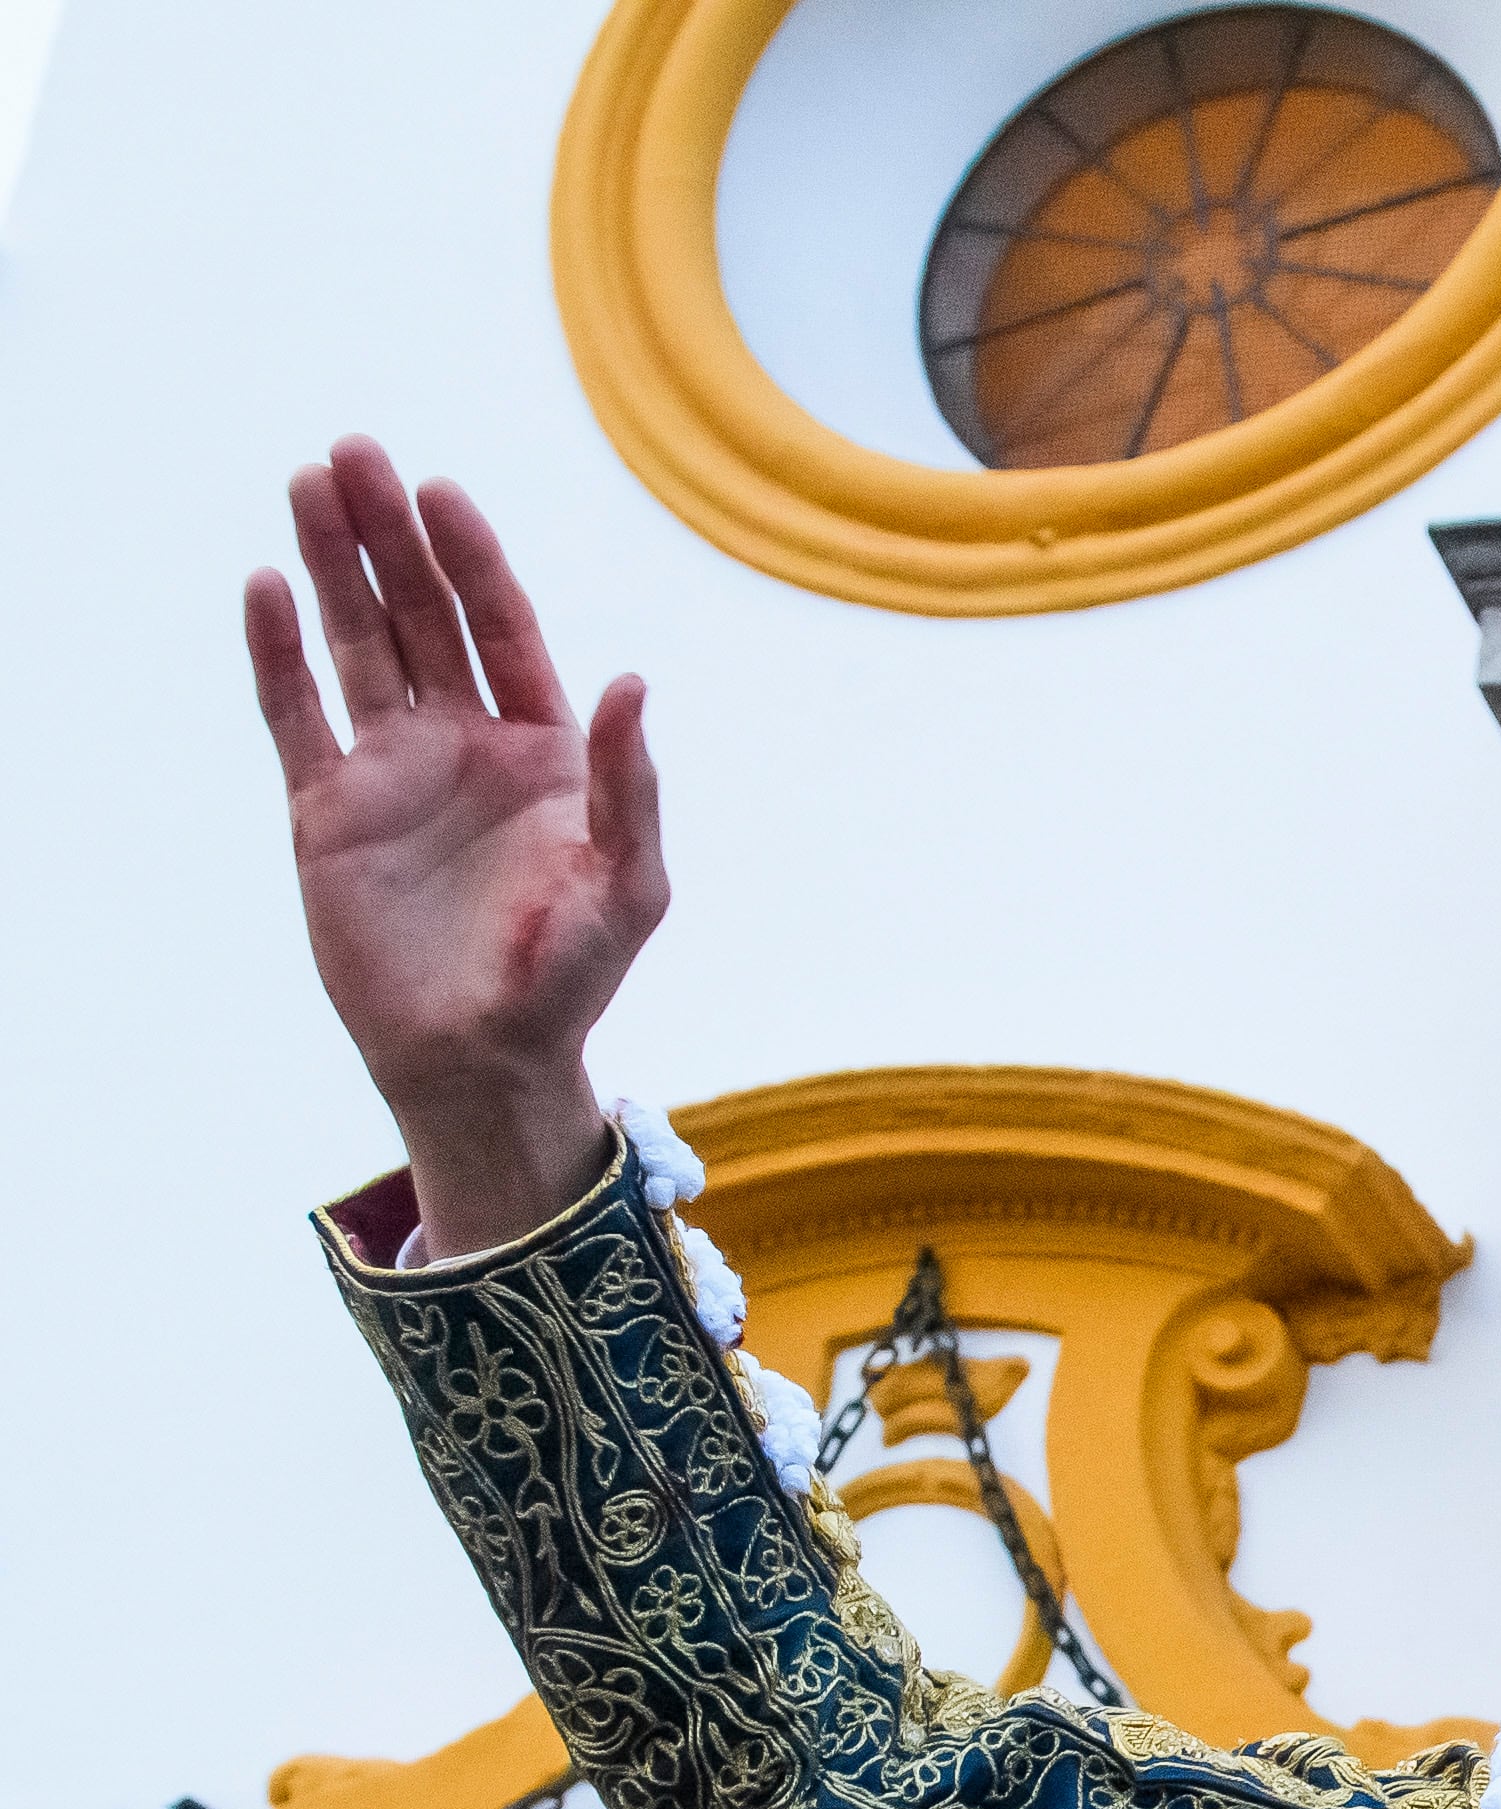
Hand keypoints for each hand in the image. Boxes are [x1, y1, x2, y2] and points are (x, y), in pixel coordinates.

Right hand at [245, 442, 666, 1257]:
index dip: (473, 559)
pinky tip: (266, 587)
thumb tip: (631, 681)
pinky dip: (278, 652)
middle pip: (423, 615)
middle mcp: (465, 744)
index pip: (503, 628)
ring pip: (359, 645)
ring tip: (309, 486)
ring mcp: (392, 771)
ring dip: (333, 567)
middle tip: (355, 454)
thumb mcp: (627, 884)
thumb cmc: (570, 978)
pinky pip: (297, 714)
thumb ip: (630, 785)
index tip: (440, 491)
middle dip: (391, 535)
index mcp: (544, 750)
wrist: (484, 1057)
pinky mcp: (327, 810)